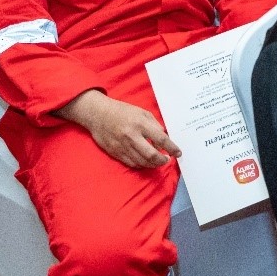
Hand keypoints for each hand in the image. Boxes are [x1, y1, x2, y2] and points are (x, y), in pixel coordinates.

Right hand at [58, 91, 179, 168]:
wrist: (98, 114)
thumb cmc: (122, 111)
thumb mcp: (142, 112)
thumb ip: (155, 125)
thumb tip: (164, 138)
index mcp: (140, 124)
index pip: (161, 139)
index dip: (172, 148)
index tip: (178, 153)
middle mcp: (132, 136)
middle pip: (152, 155)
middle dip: (163, 160)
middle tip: (167, 159)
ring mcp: (122, 146)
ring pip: (142, 162)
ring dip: (153, 164)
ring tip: (158, 161)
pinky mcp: (115, 152)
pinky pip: (131, 163)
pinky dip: (141, 164)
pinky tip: (146, 162)